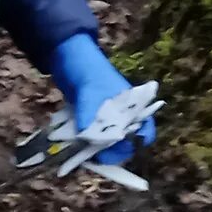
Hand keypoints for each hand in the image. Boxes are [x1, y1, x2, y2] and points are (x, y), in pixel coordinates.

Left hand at [49, 32, 154, 165]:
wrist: (66, 53)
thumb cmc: (86, 68)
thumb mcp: (88, 91)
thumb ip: (89, 114)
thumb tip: (87, 139)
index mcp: (133, 105)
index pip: (144, 132)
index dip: (135, 146)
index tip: (117, 151)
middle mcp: (122, 114)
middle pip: (124, 142)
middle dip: (111, 152)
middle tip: (94, 157)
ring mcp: (106, 116)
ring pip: (105, 141)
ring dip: (94, 149)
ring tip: (79, 155)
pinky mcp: (89, 118)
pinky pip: (90, 136)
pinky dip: (82, 143)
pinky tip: (71, 147)